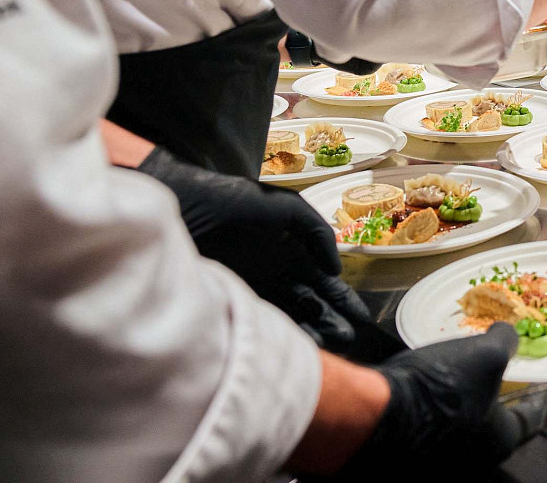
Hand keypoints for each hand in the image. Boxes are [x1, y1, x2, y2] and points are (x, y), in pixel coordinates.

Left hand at [137, 148, 396, 362]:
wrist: (184, 208)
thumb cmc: (234, 201)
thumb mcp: (286, 207)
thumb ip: (316, 232)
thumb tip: (335, 268)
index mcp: (291, 253)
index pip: (323, 283)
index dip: (342, 300)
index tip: (361, 318)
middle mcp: (276, 276)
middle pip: (311, 305)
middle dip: (332, 321)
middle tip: (351, 339)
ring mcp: (254, 292)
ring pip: (291, 318)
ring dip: (312, 331)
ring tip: (330, 345)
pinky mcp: (231, 304)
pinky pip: (262, 323)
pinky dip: (281, 334)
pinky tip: (297, 344)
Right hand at [320, 324, 546, 477]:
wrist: (372, 417)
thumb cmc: (439, 387)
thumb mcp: (483, 354)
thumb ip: (504, 343)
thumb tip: (508, 336)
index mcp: (500, 441)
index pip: (532, 421)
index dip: (539, 400)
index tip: (543, 389)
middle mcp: (475, 461)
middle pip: (496, 432)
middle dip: (498, 407)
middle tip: (498, 384)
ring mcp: (443, 464)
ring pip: (464, 434)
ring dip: (466, 412)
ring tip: (461, 386)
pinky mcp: (412, 460)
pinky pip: (435, 435)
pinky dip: (439, 417)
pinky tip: (430, 395)